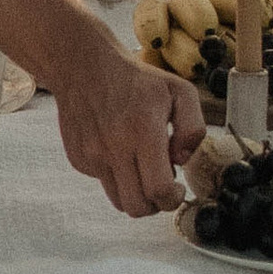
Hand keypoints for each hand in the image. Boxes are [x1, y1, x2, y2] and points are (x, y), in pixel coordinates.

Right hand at [53, 38, 200, 217]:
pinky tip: (120, 151)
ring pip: (119, 202)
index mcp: (143, 130)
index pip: (158, 190)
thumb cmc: (136, 79)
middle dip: (156, 205)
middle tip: (162, 185)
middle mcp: (114, 147)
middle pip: (138, 207)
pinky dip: (116, 176)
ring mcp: (93, 156)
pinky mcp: (79, 159)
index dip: (173, 199)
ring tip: (143, 170)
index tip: (177, 188)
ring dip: (136, 195)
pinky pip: (103, 183)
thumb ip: (193, 128)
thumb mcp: (180, 91)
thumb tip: (181, 160)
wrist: (84, 66)